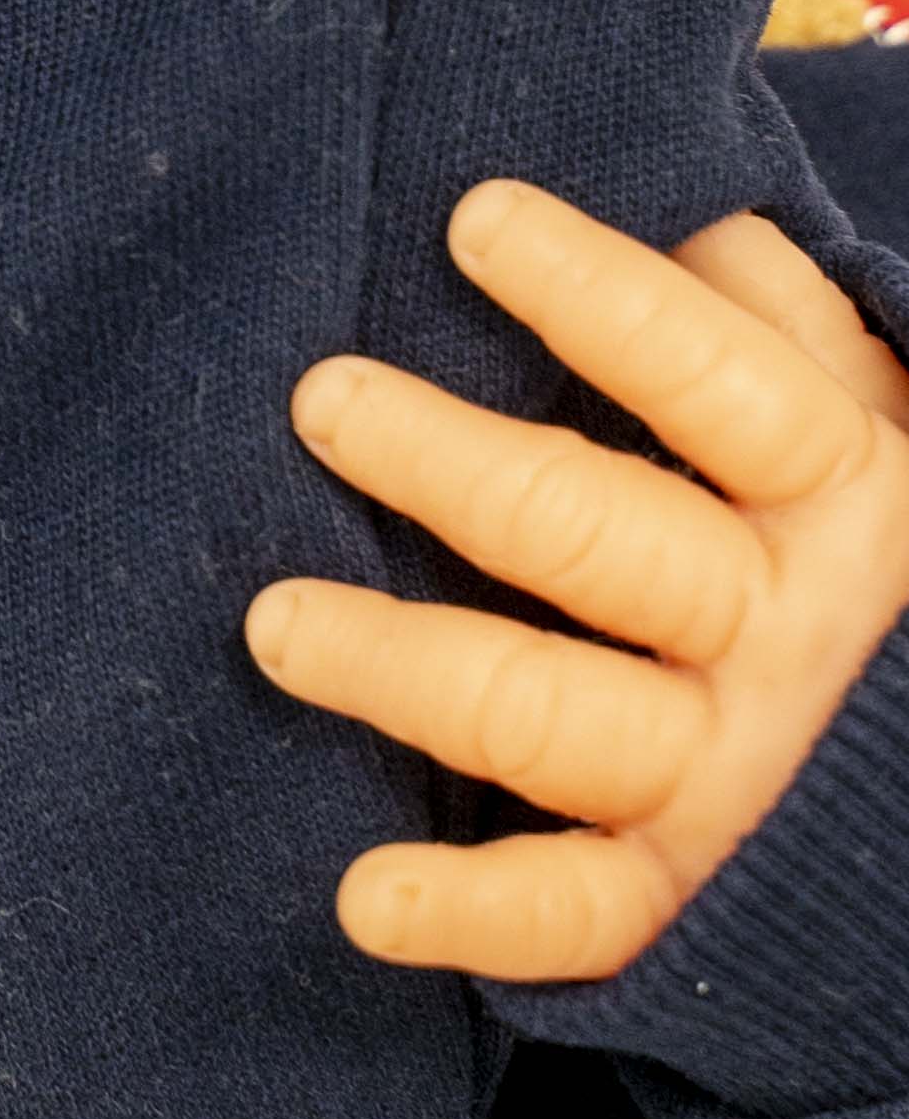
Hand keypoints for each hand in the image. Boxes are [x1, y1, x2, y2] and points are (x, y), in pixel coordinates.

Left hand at [246, 178, 908, 979]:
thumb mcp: (890, 434)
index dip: (599, 295)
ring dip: (404, 668)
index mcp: (847, 496)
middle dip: (450, 465)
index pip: (714, 380)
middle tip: (320, 396)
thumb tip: (682, 199)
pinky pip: (584, 915)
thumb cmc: (898, 572)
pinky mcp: (698, 898)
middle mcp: (788, 632)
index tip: (470, 218)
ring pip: (549, 715)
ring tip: (272, 622)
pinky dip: (475, 919)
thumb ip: (786, 326)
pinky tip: (364, 902)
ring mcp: (738, 772)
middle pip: (595, 535)